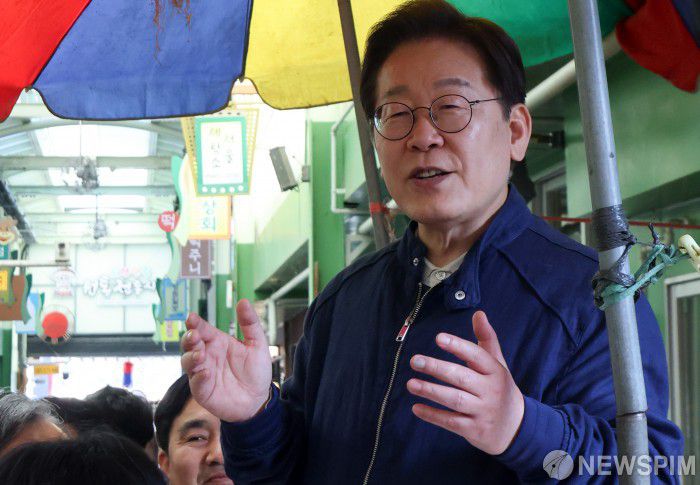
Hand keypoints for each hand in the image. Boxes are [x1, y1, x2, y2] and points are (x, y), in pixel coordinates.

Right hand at [181, 299, 271, 422]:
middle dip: (189, 338)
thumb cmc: (256, 371)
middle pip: (190, 344)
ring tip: (200, 354)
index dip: (195, 323)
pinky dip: (199, 377)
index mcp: (217, 342)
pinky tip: (206, 373)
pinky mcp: (203, 390)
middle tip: (194, 335)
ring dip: (191, 357)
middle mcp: (207, 356)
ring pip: (188, 362)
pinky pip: (196, 383)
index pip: (202, 329)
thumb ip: (250, 323)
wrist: (259, 399)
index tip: (192, 317)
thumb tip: (243, 301)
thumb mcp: (257, 344)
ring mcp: (202, 373)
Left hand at [407, 310, 523, 454]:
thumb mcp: (497, 364)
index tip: (438, 338)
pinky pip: (451, 422)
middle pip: (461, 377)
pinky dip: (433, 416)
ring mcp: (483, 412)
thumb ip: (487, 338)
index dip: (458, 346)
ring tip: (410, 384)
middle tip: (415, 360)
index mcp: (495, 371)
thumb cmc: (500, 388)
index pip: (477, 356)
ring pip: (454, 400)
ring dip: (431, 391)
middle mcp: (490, 391)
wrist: (516, 428)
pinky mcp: (475, 430)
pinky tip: (416, 408)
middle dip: (437, 368)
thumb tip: (478, 313)